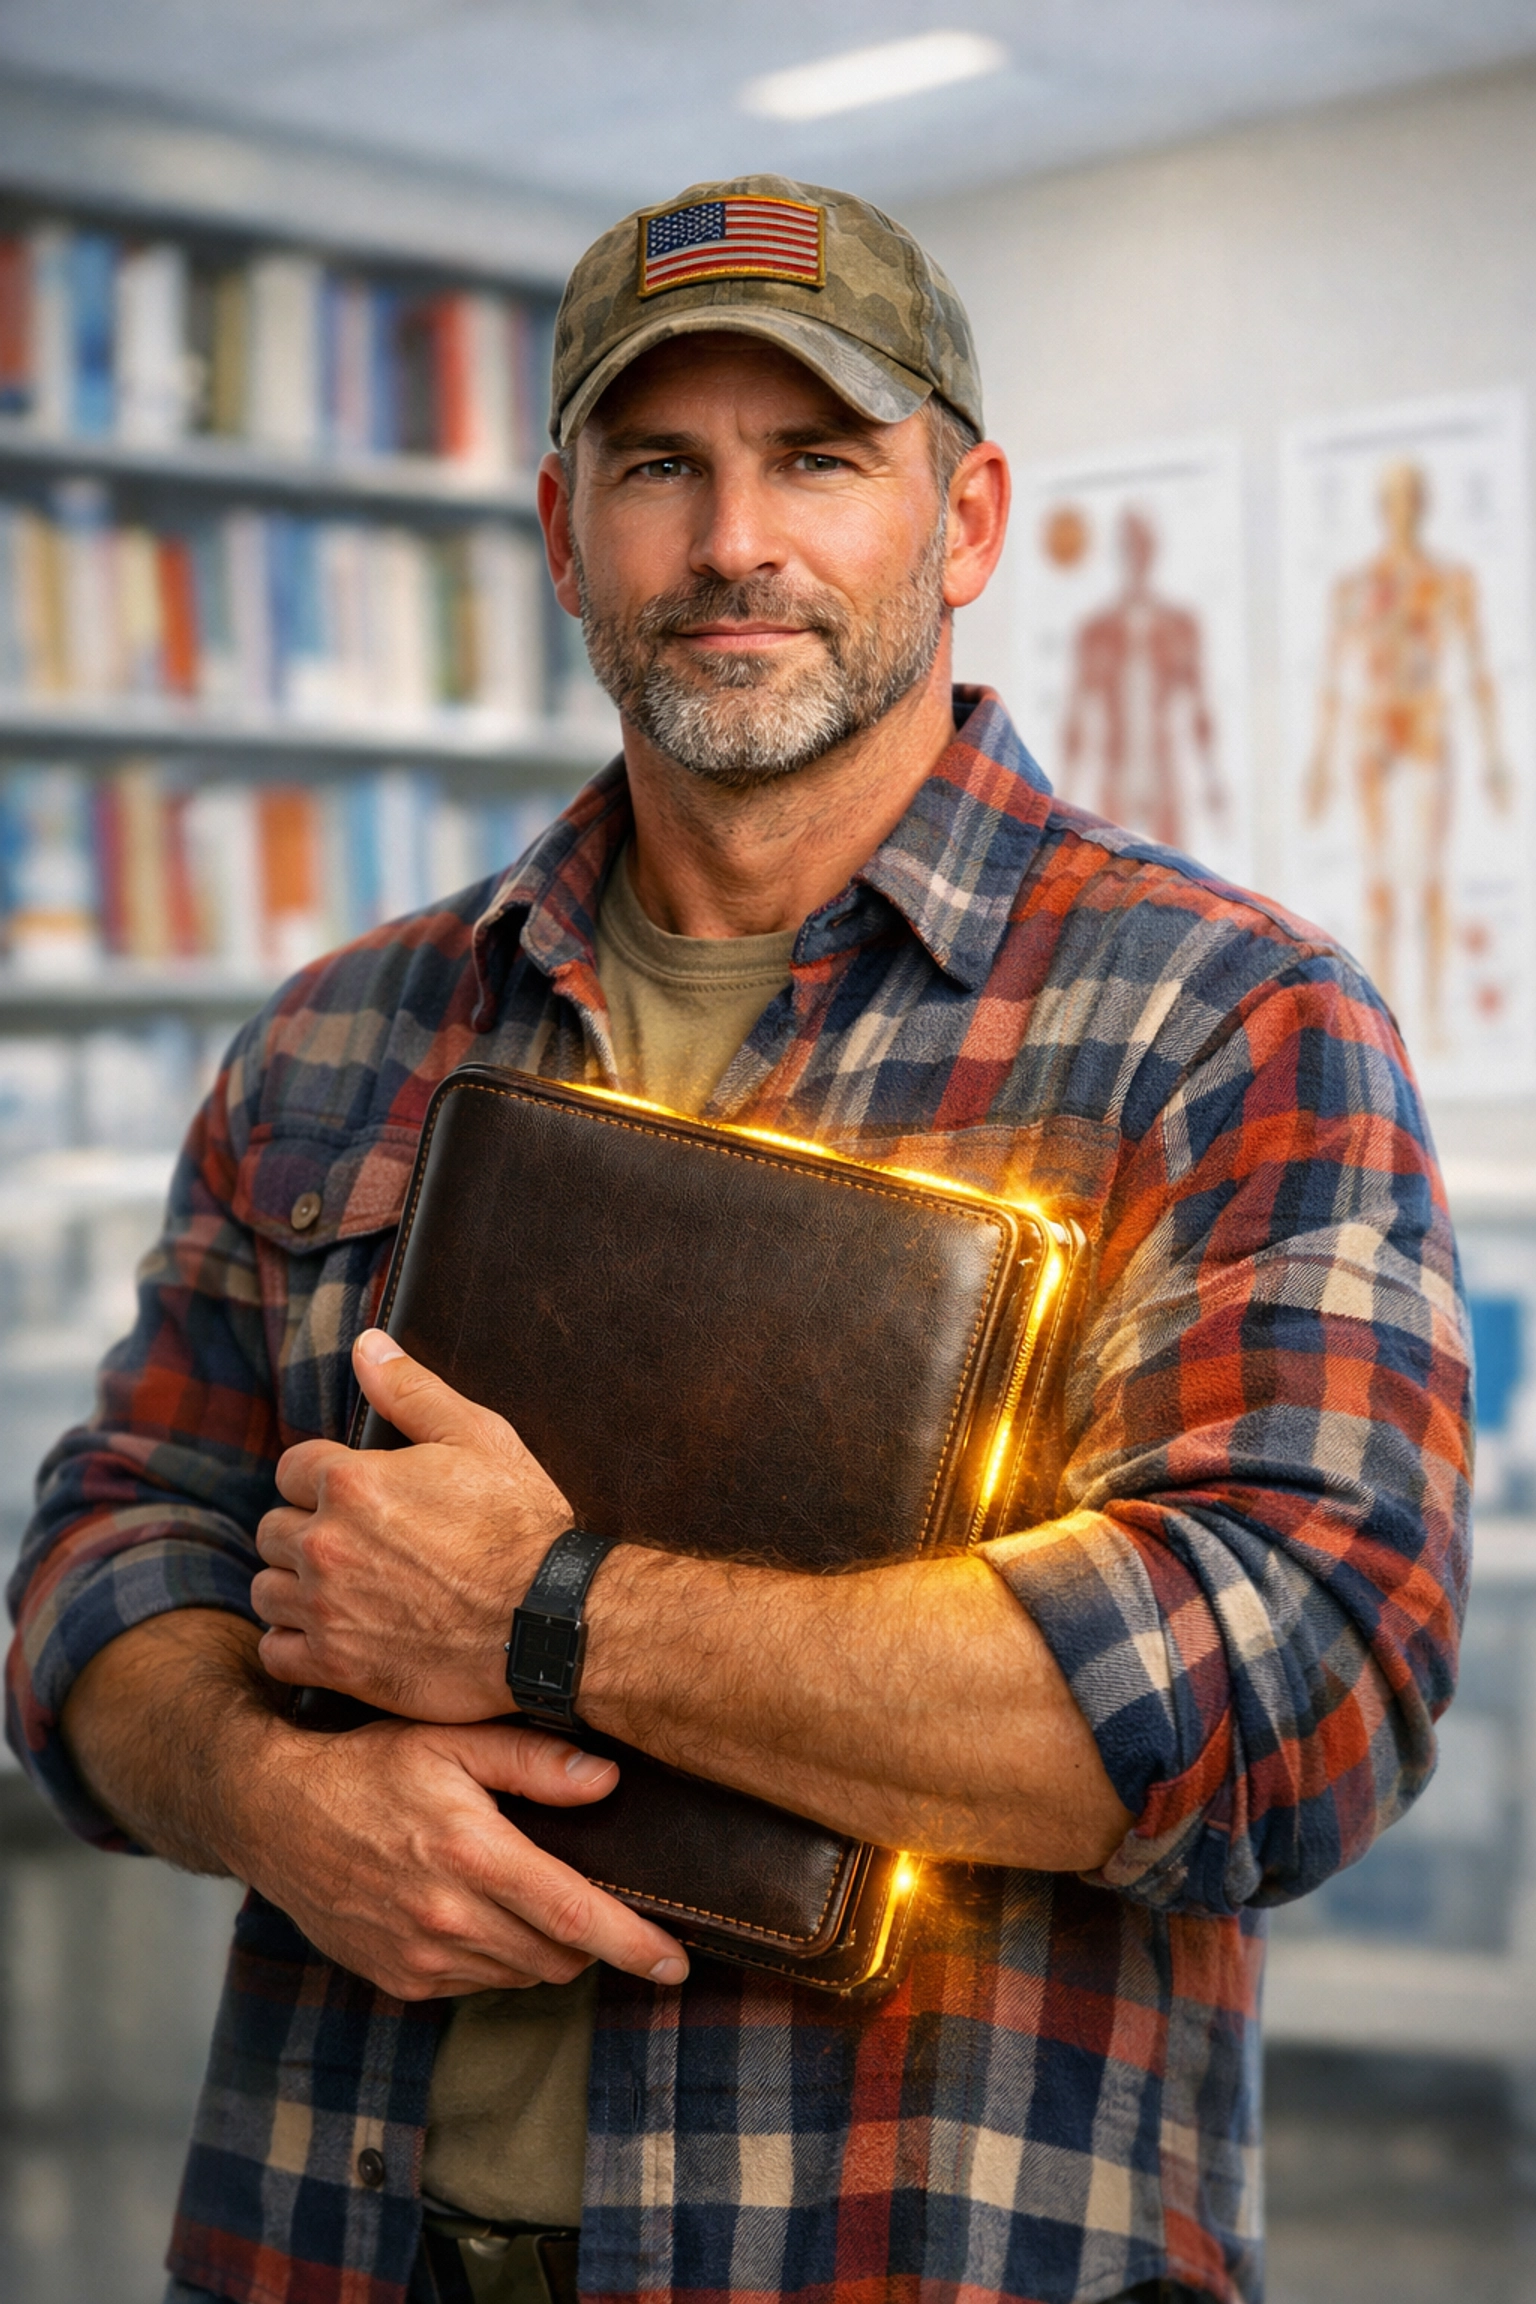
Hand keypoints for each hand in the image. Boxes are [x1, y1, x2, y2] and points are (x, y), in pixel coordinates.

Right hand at [230, 1707, 688, 1996]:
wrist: (273, 1813)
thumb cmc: (368, 1764)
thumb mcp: (451, 1739)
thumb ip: (534, 1760)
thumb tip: (608, 1780)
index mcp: (472, 1854)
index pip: (574, 1917)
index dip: (634, 1944)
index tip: (677, 1963)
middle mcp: (447, 1917)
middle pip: (557, 1956)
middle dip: (588, 1937)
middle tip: (583, 1893)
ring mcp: (419, 1956)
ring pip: (521, 1975)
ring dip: (541, 1947)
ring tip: (523, 1892)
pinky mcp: (398, 1980)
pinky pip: (476, 1982)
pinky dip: (494, 1956)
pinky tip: (475, 1908)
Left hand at [253, 1330, 569, 1719]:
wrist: (548, 1623)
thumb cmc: (522, 1528)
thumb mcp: (479, 1438)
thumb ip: (412, 1390)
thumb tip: (366, 1345)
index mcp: (351, 1482)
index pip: (291, 1468)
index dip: (323, 1478)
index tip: (356, 1497)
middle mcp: (325, 1544)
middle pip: (272, 1529)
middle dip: (307, 1530)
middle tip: (357, 1544)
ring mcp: (325, 1608)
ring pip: (266, 1590)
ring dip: (294, 1587)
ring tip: (342, 1589)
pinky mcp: (335, 1666)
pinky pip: (274, 1652)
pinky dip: (294, 1643)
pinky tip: (333, 1634)